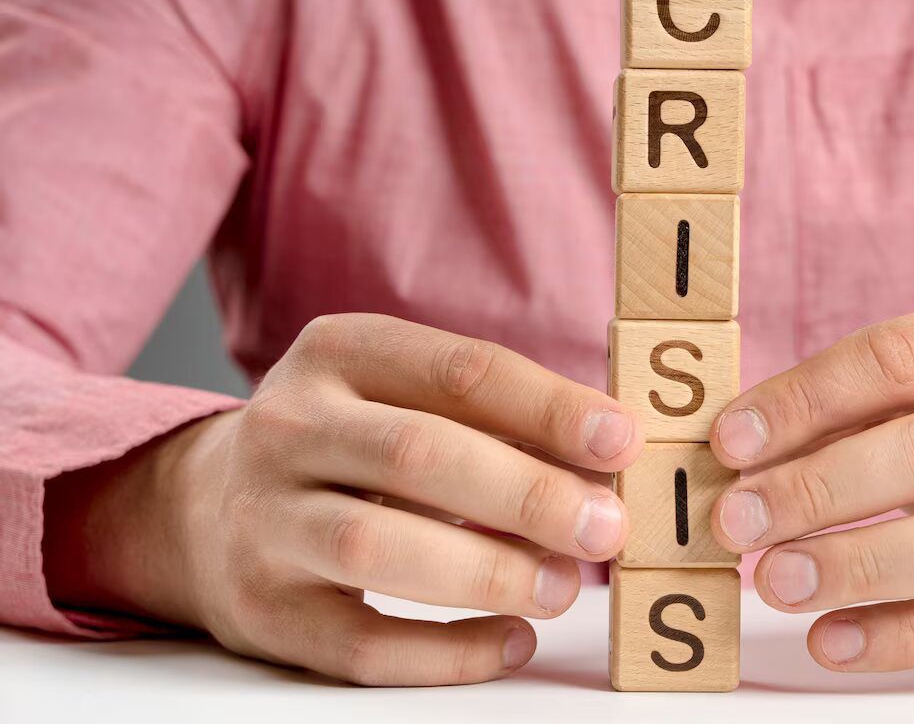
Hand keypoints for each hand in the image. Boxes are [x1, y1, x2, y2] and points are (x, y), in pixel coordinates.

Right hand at [44, 314, 642, 684]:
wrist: (202, 507)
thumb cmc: (348, 443)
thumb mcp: (402, 393)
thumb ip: (496, 416)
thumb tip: (610, 459)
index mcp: (340, 352)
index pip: (460, 370)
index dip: (549, 408)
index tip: (622, 442)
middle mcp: (289, 425)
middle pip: (418, 454)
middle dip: (527, 494)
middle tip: (606, 527)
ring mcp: (265, 520)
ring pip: (379, 547)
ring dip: (489, 571)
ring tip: (563, 587)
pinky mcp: (263, 611)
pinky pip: (360, 644)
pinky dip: (446, 652)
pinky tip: (511, 640)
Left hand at [707, 300, 913, 671]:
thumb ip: (843, 411)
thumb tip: (738, 452)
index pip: (894, 359)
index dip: (803, 401)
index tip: (731, 442)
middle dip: (819, 489)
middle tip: (739, 521)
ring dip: (856, 566)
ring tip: (776, 581)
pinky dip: (901, 636)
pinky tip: (833, 637)